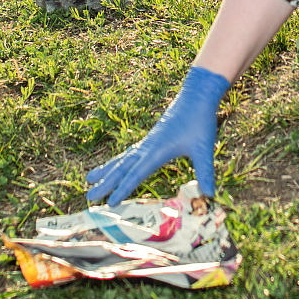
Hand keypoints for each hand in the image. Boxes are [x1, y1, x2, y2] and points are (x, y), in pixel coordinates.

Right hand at [86, 66, 230, 205]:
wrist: (196, 95)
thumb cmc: (200, 120)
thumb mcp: (204, 148)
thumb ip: (205, 172)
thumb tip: (209, 195)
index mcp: (157, 150)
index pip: (136, 174)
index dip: (122, 189)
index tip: (109, 202)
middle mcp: (148, 146)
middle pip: (122, 167)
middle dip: (106, 182)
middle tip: (89, 196)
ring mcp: (148, 142)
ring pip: (122, 159)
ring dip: (106, 170)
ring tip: (89, 178)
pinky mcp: (151, 139)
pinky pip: (129, 153)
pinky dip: (118, 161)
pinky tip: (115, 166)